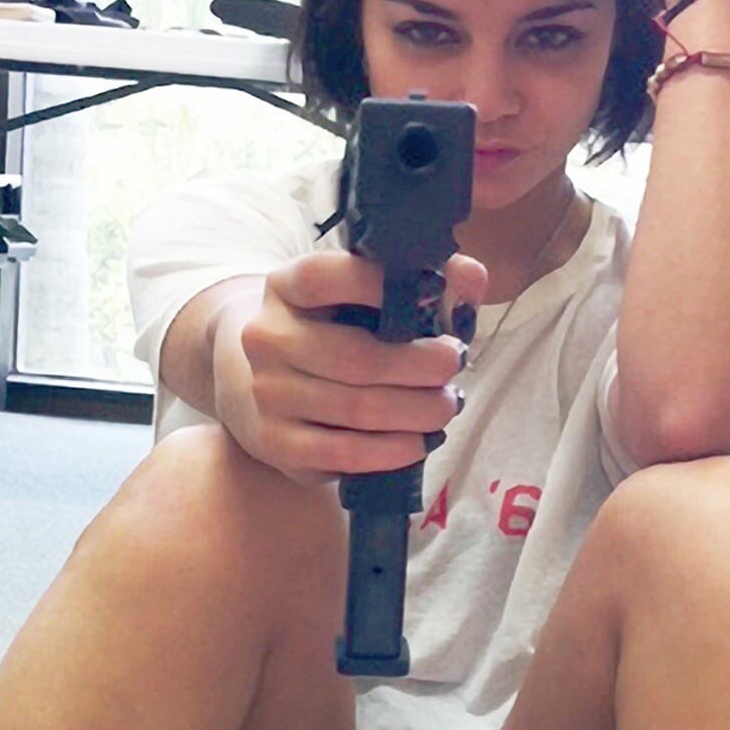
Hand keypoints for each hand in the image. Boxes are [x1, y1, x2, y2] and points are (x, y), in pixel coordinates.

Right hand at [212, 249, 484, 488]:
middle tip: (455, 365)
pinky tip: (420, 442)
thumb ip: (419, 280)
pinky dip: (393, 451)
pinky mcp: (277, 442)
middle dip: (421, 365)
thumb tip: (469, 276)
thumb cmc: (330, 331)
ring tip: (446, 405)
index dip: (380, 284)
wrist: (260, 381)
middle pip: (356, 357)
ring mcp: (268, 394)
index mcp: (285, 287)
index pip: (326, 277)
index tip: (433, 293)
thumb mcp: (359, 295)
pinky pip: (345, 453)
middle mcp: (267, 339)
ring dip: (416, 411)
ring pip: (357, 409)